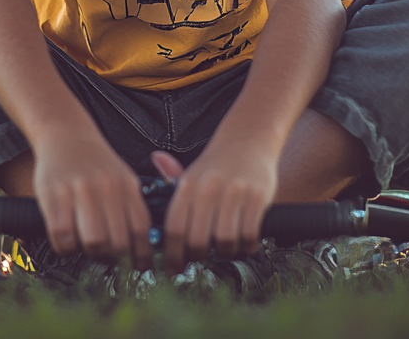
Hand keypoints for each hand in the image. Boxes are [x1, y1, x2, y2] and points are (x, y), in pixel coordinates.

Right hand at [33, 133, 152, 268]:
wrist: (65, 134)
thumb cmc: (96, 163)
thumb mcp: (122, 177)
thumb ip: (131, 207)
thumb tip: (142, 248)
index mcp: (126, 184)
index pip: (141, 228)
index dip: (142, 254)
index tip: (139, 267)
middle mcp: (105, 186)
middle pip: (116, 242)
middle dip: (112, 257)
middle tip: (105, 255)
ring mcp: (78, 189)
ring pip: (91, 241)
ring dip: (88, 253)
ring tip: (85, 247)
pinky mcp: (52, 194)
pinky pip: (61, 236)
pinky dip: (65, 247)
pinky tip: (67, 240)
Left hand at [155, 142, 277, 271]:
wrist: (248, 138)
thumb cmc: (218, 164)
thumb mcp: (192, 175)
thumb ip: (171, 199)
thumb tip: (150, 226)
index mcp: (188, 184)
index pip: (173, 228)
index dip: (172, 255)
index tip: (173, 269)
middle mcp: (209, 186)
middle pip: (197, 240)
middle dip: (199, 257)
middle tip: (203, 257)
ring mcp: (234, 190)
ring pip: (224, 240)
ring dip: (225, 252)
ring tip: (226, 247)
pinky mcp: (257, 195)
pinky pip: (249, 234)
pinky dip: (247, 245)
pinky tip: (245, 241)